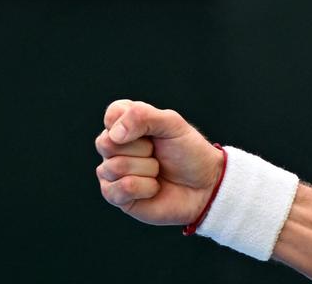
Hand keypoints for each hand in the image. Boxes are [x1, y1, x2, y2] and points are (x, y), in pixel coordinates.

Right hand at [95, 100, 223, 225]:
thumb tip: (114, 134)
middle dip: (142, 148)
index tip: (153, 131)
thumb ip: (142, 116)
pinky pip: (122, 189)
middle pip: (107, 143)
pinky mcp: (116, 196)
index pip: (112, 115)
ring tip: (158, 170)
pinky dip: (146, 188)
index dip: (132, 123)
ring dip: (148, 169)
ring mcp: (112, 172)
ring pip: (115, 167)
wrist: (204, 186)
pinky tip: (154, 188)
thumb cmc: (188, 152)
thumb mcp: (172, 124)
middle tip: (157, 152)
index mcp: (126, 123)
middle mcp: (114, 146)